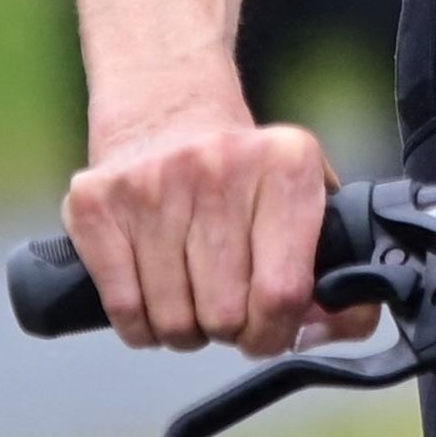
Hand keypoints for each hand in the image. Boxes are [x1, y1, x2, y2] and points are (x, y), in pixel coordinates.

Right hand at [62, 95, 368, 355]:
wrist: (166, 104)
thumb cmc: (245, 172)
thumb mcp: (307, 195)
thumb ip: (337, 267)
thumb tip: (320, 329)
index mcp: (286, 163)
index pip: (283, 292)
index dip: (277, 332)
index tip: (271, 330)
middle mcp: (220, 166)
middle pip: (225, 316)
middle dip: (229, 329)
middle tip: (228, 305)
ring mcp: (152, 183)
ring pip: (173, 322)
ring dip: (184, 328)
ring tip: (192, 293)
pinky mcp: (98, 203)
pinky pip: (124, 311)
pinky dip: (140, 324)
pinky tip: (154, 293)